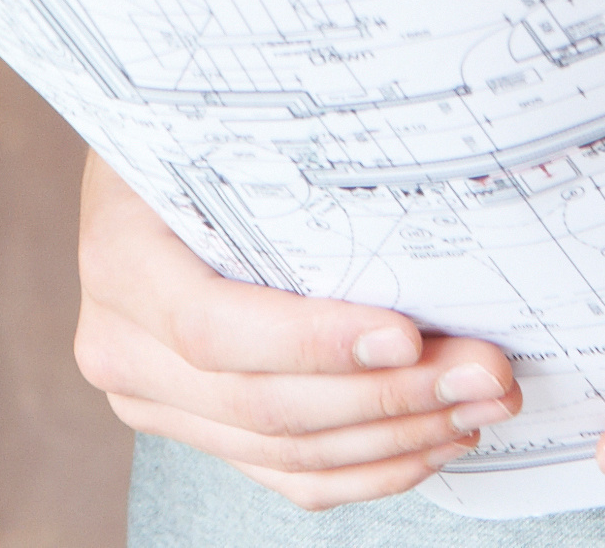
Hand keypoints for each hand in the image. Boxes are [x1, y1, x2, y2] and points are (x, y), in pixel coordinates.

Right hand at [72, 156, 520, 507]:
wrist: (147, 174)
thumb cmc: (195, 136)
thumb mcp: (217, 127)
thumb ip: (282, 167)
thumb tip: (416, 178)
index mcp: (120, 262)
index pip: (213, 329)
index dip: (312, 343)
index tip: (406, 336)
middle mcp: (122, 346)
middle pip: (264, 406)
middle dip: (391, 396)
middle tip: (484, 372)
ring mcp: (155, 400)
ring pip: (287, 453)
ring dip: (398, 437)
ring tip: (479, 402)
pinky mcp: (198, 432)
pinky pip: (288, 477)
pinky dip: (368, 469)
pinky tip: (432, 440)